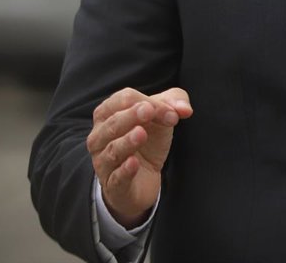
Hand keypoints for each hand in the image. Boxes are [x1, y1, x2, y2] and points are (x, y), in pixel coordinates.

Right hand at [86, 87, 192, 227]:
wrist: (144, 177)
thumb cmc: (148, 140)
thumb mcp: (161, 116)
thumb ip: (175, 102)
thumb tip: (185, 109)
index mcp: (107, 113)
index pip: (123, 99)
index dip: (146, 101)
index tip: (171, 113)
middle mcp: (100, 136)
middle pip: (112, 122)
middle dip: (131, 115)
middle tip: (149, 111)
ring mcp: (103, 162)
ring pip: (112, 150)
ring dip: (127, 141)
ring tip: (141, 134)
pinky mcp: (113, 185)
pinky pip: (116, 177)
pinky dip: (124, 170)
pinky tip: (134, 163)